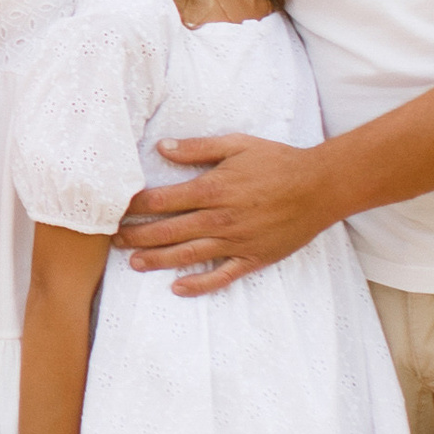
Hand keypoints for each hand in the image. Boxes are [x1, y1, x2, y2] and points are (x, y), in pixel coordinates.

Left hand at [113, 134, 331, 294]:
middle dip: (137, 236)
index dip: (136, 206)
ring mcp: (235, 242)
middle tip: (114, 241)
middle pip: (167, 231)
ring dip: (157, 261)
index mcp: (212, 189)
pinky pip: (221, 276)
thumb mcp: (237, 144)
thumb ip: (197, 149)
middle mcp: (219, 219)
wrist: (320, 187)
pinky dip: (198, 284)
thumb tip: (161, 147)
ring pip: (187, 255)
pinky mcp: (252, 258)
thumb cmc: (278, 162)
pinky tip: (178, 288)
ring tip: (134, 264)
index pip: (162, 201)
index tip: (117, 209)